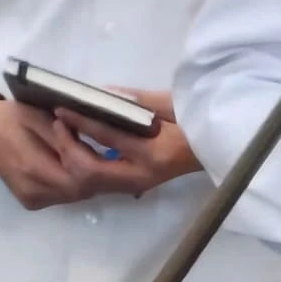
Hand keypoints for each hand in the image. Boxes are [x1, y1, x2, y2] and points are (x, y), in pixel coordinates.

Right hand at [0, 96, 89, 209]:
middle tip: (101, 147)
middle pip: (79, 189)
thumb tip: (91, 142)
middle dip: (95, 169)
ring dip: (88, 176)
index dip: (90, 157)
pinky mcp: (31, 200)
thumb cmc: (12, 117)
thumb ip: (67, 134)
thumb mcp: (42, 117)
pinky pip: (64, 195)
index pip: (78, 175)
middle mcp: (31, 190)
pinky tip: (77, 164)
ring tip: (91, 153)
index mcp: (32, 168)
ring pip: (75, 194)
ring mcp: (31, 199)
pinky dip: (76, 181)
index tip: (92, 138)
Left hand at [45, 89, 201, 199]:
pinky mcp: (134, 186)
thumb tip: (103, 95)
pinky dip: (83, 165)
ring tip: (63, 135)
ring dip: (72, 159)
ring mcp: (138, 185)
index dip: (82, 122)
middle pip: (90, 172)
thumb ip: (139, 101)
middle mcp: (142, 174)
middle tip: (58, 124)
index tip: (62, 108)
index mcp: (155, 152)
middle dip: (68, 148)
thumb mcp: (175, 104)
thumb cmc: (203, 120)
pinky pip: (99, 181)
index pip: (109, 137)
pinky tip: (77, 148)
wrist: (222, 146)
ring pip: (90, 183)